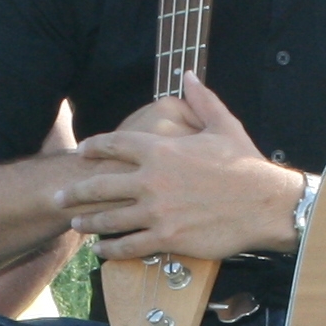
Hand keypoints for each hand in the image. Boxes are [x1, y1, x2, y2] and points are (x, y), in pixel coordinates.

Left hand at [57, 75, 307, 258]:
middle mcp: (151, 179)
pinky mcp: (167, 237)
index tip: (83, 150)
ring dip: (89, 221)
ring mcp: (156, 211)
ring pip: (110, 218)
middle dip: (75, 191)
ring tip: (75, 223)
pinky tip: (101, 250)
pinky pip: (129, 245)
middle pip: (101, 185)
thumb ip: (201, 100)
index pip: (116, 144)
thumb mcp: (224, 125)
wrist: (265, 202)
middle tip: (59, 195)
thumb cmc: (246, 164)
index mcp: (161, 149)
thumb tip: (189, 75)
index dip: (96, 147)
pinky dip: (110, 249)